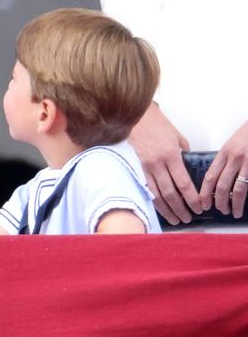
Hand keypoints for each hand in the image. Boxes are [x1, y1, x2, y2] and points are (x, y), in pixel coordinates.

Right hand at [129, 101, 201, 224]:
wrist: (137, 117)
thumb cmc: (159, 124)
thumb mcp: (178, 137)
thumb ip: (184, 153)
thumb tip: (188, 167)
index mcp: (171, 155)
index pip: (183, 183)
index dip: (192, 198)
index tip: (199, 207)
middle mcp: (158, 164)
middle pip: (171, 193)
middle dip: (181, 209)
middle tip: (189, 218)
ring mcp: (147, 167)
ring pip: (157, 195)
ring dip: (168, 210)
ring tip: (176, 219)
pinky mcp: (139, 168)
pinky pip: (148, 189)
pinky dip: (155, 201)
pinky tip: (161, 209)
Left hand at [199, 121, 247, 217]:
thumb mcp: (232, 145)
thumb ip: (225, 160)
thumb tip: (217, 180)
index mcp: (224, 153)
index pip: (210, 176)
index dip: (205, 193)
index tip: (203, 204)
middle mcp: (234, 158)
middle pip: (221, 185)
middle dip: (219, 202)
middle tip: (220, 210)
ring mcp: (247, 163)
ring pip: (237, 189)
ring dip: (234, 204)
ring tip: (234, 212)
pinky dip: (245, 198)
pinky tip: (244, 205)